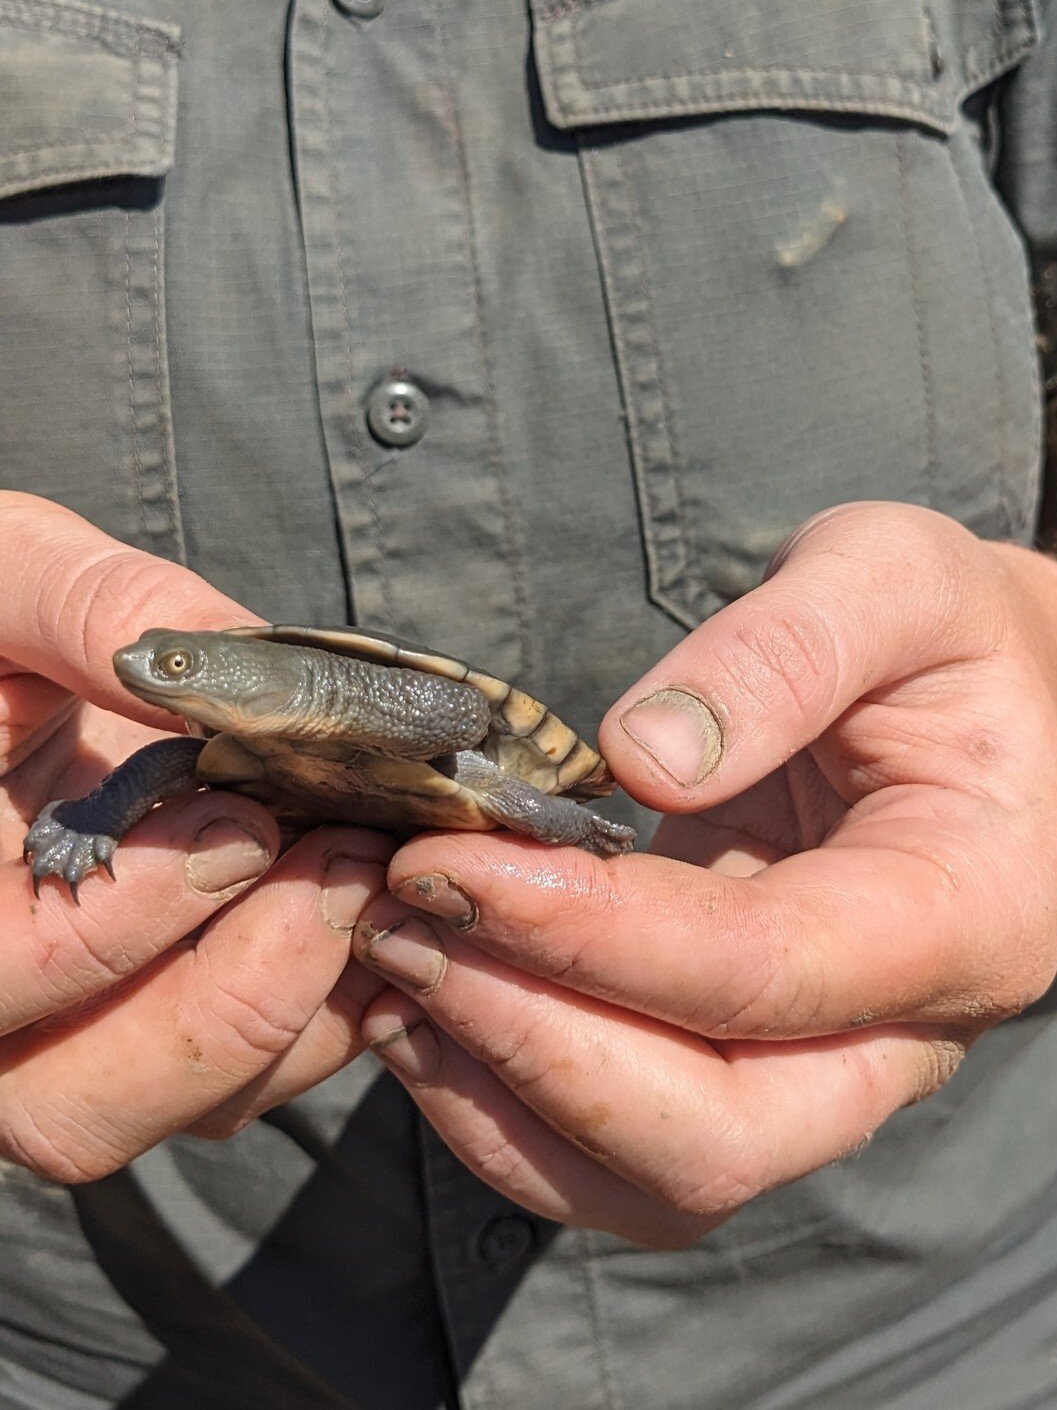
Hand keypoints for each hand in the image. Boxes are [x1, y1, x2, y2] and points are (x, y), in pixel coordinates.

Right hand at [0, 493, 392, 1180]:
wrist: (19, 666)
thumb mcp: (9, 572)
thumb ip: (89, 606)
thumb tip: (221, 663)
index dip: (125, 922)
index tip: (244, 822)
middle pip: (78, 1103)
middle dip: (236, 1001)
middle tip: (343, 867)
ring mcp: (73, 1030)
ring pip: (182, 1111)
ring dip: (306, 1012)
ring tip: (376, 877)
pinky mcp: (170, 1022)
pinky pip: (256, 1079)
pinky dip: (337, 1011)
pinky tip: (391, 909)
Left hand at [355, 502, 1056, 1246]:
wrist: (977, 696)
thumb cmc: (937, 629)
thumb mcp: (886, 576)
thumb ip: (783, 651)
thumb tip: (636, 762)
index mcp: (966, 916)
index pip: (766, 974)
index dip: (597, 937)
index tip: (457, 864)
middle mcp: (907, 1036)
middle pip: (716, 1139)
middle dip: (539, 1048)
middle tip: (404, 921)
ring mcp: (829, 1072)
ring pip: (659, 1179)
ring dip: (505, 1094)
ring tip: (391, 962)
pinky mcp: (750, 1068)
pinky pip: (624, 1151)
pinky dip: (509, 1103)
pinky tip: (424, 1000)